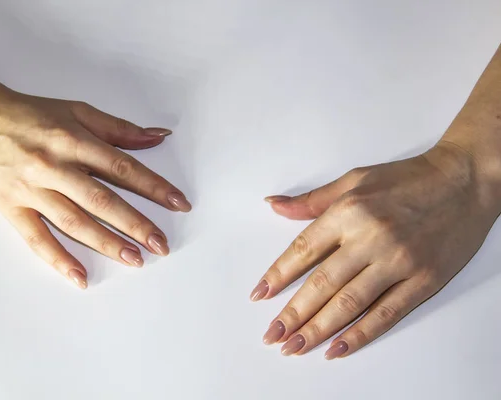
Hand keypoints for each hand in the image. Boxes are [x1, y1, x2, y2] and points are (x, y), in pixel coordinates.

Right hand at [0, 90, 190, 288]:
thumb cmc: (30, 114)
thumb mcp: (77, 111)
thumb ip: (118, 128)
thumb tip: (158, 137)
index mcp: (73, 141)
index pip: (122, 168)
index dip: (154, 186)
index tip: (178, 203)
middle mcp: (55, 167)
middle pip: (102, 200)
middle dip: (135, 224)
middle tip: (161, 245)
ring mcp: (31, 189)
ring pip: (74, 222)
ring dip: (106, 243)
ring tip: (134, 259)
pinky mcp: (11, 207)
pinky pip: (36, 237)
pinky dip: (58, 258)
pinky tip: (80, 276)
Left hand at [250, 142, 499, 358]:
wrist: (464, 180)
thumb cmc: (408, 178)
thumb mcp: (355, 179)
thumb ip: (313, 200)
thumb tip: (274, 206)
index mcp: (349, 211)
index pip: (304, 250)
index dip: (278, 275)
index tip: (259, 295)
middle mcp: (371, 238)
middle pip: (322, 283)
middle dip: (293, 313)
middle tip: (271, 335)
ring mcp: (399, 261)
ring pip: (350, 304)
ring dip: (318, 329)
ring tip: (294, 347)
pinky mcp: (423, 279)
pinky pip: (387, 313)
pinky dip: (361, 334)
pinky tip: (338, 348)